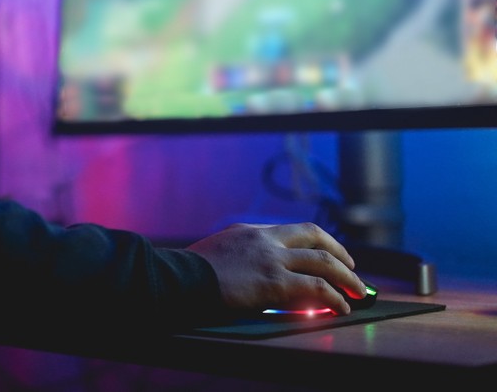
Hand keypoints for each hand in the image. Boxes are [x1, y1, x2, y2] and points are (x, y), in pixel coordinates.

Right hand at [187, 222, 366, 315]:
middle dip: (340, 253)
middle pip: (315, 237)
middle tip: (353, 269)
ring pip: (323, 262)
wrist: (179, 278)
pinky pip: (316, 288)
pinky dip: (334, 298)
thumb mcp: (218, 253)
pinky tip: (341, 308)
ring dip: (347, 278)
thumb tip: (254, 276)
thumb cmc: (190, 273)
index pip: (293, 231)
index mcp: (250, 231)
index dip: (317, 242)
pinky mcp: (273, 282)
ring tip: (358, 292)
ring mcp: (271, 258)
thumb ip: (240, 257)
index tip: (328, 253)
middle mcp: (265, 239)